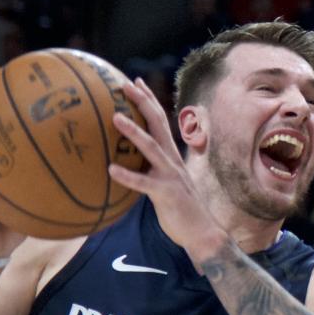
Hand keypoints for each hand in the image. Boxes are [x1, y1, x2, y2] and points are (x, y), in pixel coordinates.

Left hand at [109, 78, 226, 265]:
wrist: (203, 232)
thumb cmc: (180, 209)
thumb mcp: (166, 182)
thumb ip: (151, 169)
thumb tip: (128, 162)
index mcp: (170, 155)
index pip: (159, 120)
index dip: (148, 100)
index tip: (135, 82)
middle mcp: (171, 160)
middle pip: (157, 124)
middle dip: (142, 102)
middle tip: (125, 84)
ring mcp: (170, 176)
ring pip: (151, 148)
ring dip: (133, 132)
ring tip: (115, 117)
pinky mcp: (166, 194)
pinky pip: (144, 184)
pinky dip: (128, 176)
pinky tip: (111, 170)